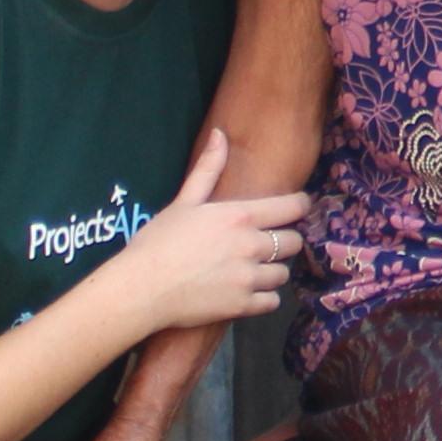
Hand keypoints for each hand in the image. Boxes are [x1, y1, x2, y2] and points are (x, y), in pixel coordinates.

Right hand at [103, 127, 306, 336]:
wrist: (141, 288)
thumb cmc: (158, 241)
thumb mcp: (184, 201)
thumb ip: (208, 169)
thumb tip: (220, 134)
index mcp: (240, 216)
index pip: (293, 207)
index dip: (300, 206)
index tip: (298, 208)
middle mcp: (251, 246)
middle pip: (293, 242)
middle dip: (284, 241)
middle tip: (267, 243)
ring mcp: (249, 278)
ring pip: (283, 273)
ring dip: (272, 270)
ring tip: (252, 269)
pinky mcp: (243, 306)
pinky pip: (272, 301)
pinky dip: (264, 297)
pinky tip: (247, 291)